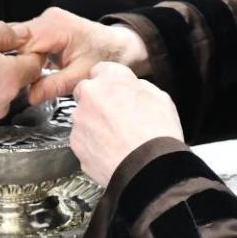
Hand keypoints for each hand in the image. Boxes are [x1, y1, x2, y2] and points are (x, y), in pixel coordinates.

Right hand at [22, 7, 149, 104]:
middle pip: (18, 40)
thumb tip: (31, 97)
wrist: (118, 46)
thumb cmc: (104, 57)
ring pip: (20, 39)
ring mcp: (46, 20)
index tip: (18, 82)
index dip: (17, 64)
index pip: (22, 44)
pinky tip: (32, 68)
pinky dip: (27, 54)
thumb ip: (54, 85)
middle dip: (16, 61)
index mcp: (56, 28)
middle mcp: (48, 18)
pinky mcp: (46, 26)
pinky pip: (28, 39)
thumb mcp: (80, 76)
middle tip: (20, 83)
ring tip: (26, 76)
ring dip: (21, 58)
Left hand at [71, 63, 183, 186]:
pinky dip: (92, 144)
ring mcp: (79, 120)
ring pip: (82, 117)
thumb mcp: (160, 98)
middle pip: (86, 92)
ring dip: (94, 124)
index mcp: (110, 79)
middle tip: (115, 116)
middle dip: (96, 101)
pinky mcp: (75, 144)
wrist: (148, 167)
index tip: (115, 91)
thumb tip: (133, 88)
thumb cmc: (157, 133)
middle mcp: (89, 95)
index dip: (109, 82)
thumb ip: (139, 87)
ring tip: (116, 138)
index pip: (101, 70)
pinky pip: (82, 139)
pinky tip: (110, 151)